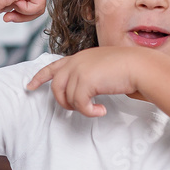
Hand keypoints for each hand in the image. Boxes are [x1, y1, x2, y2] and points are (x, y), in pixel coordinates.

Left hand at [26, 47, 155, 116]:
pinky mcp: (85, 81)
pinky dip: (89, 111)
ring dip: (80, 108)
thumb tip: (85, 91)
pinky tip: (101, 111)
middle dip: (63, 101)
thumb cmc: (128, 69)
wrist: (139, 66)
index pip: (52, 67)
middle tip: (75, 109)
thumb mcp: (103, 68)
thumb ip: (90, 75)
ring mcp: (79, 70)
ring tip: (94, 108)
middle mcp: (76, 62)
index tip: (30, 86)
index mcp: (79, 57)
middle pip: (56, 86)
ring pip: (67, 97)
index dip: (39, 77)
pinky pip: (79, 104)